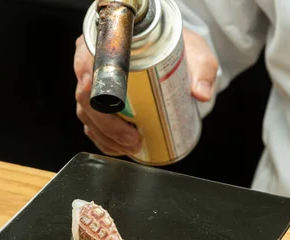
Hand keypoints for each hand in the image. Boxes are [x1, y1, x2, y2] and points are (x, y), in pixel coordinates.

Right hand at [73, 28, 217, 156]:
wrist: (179, 57)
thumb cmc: (182, 51)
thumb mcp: (197, 56)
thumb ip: (203, 70)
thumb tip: (201, 93)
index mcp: (112, 41)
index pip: (90, 61)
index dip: (93, 84)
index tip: (105, 99)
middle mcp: (96, 61)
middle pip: (86, 96)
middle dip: (106, 124)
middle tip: (132, 139)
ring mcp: (95, 84)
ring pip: (87, 114)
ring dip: (106, 136)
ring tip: (131, 146)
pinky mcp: (101, 103)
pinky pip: (93, 125)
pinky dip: (105, 140)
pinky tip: (121, 148)